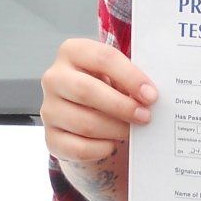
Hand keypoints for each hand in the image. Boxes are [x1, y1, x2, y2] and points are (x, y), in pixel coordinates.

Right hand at [40, 37, 155, 163]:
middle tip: (145, 116)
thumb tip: (149, 96)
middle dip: (121, 106)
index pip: (103, 58)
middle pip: (87, 91)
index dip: (130, 77)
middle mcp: (54, 78)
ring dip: (115, 129)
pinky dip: (100, 149)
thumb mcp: (116, 74)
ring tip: (132, 130)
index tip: (151, 95)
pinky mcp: (51, 138)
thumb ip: (130, 79)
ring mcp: (48, 109)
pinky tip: (112, 144)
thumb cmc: (107, 86)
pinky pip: (78, 148)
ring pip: (84, 123)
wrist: (86, 112)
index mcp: (72, 51)